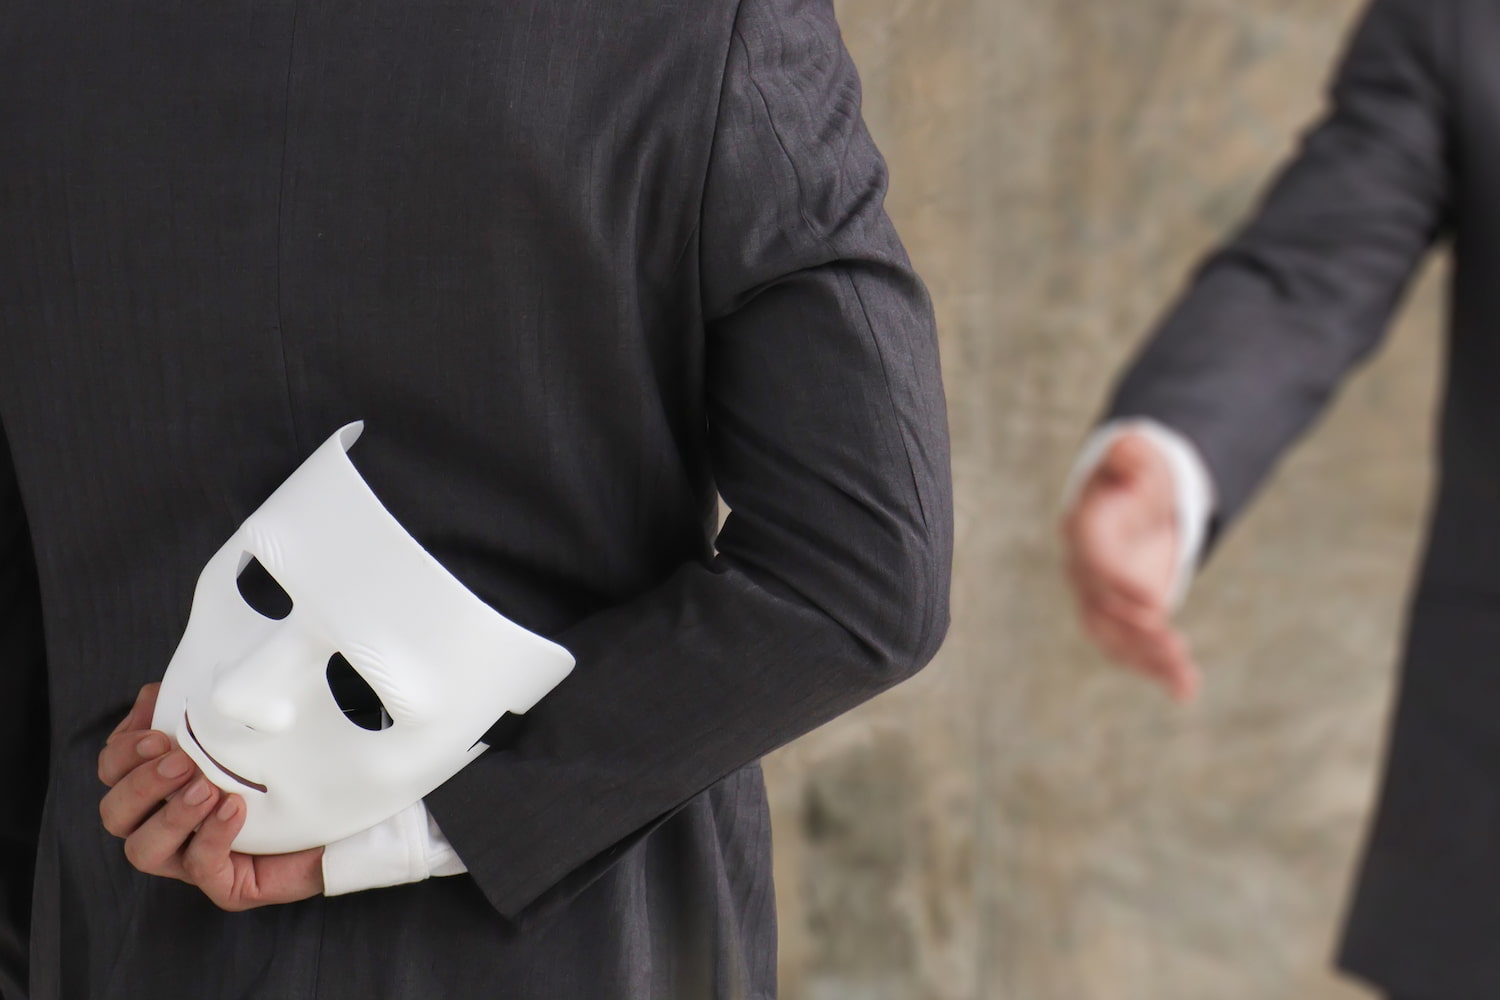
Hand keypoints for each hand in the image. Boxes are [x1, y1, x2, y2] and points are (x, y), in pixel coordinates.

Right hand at [98, 683, 323, 909]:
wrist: (342, 810)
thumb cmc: (286, 766)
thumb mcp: (239, 729)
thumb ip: (194, 710)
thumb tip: (158, 694)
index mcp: (160, 787)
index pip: (112, 773)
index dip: (122, 755)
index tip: (158, 735)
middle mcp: (166, 826)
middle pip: (115, 815)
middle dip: (141, 785)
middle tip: (182, 762)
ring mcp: (191, 859)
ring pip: (143, 851)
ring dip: (170, 815)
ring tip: (207, 787)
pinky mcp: (226, 885)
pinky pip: (202, 868)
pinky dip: (212, 836)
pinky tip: (234, 809)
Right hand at [1062, 431, 1200, 701]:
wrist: (1131, 502)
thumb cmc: (1136, 477)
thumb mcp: (1137, 456)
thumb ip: (1131, 454)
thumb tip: (1127, 450)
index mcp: (1086, 525)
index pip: (1092, 554)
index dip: (1116, 578)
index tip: (1151, 601)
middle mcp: (1083, 567)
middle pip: (1100, 604)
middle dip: (1134, 628)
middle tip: (1170, 641)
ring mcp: (1097, 598)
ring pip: (1112, 636)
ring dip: (1146, 657)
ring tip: (1182, 673)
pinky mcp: (1119, 619)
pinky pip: (1130, 650)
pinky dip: (1156, 672)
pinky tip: (1186, 690)